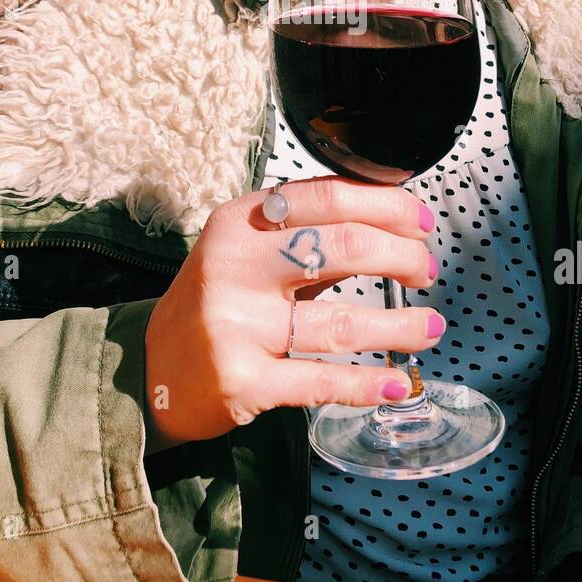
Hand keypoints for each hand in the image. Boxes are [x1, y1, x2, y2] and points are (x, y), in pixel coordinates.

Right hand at [143, 176, 440, 449]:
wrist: (151, 369)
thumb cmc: (217, 302)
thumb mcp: (249, 250)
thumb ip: (309, 232)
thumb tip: (394, 216)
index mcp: (241, 221)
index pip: (330, 197)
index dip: (389, 207)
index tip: (421, 223)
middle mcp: (235, 264)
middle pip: (343, 247)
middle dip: (402, 258)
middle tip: (425, 272)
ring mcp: (235, 323)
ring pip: (341, 321)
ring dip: (399, 325)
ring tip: (430, 327)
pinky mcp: (241, 379)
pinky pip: (321, 380)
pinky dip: (367, 384)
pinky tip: (395, 383)